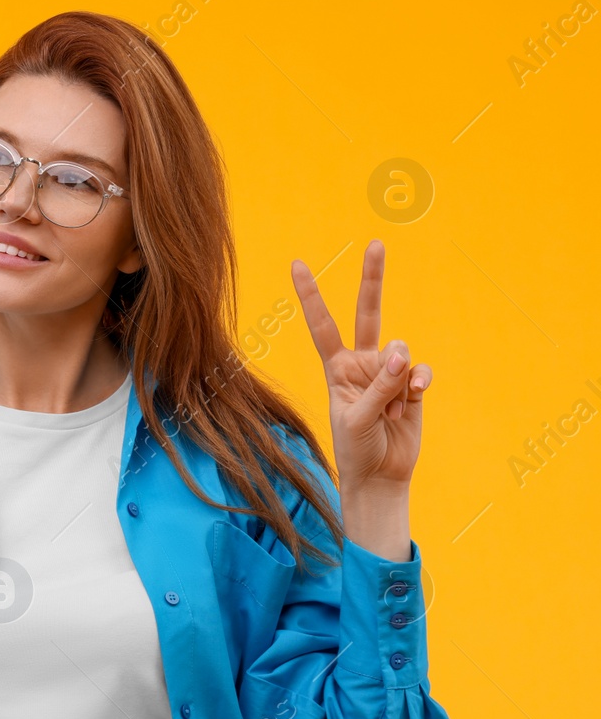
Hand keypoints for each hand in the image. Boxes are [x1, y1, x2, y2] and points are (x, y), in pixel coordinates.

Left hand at [291, 240, 430, 497]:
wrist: (380, 475)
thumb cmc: (356, 448)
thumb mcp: (358, 418)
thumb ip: (379, 386)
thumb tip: (401, 355)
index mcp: (336, 367)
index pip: (321, 324)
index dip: (310, 295)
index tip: (297, 263)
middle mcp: (361, 362)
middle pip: (368, 313)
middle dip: (372, 278)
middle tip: (375, 244)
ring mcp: (388, 372)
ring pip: (400, 352)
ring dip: (397, 382)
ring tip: (390, 410)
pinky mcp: (412, 385)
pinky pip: (420, 372)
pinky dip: (417, 385)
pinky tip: (413, 399)